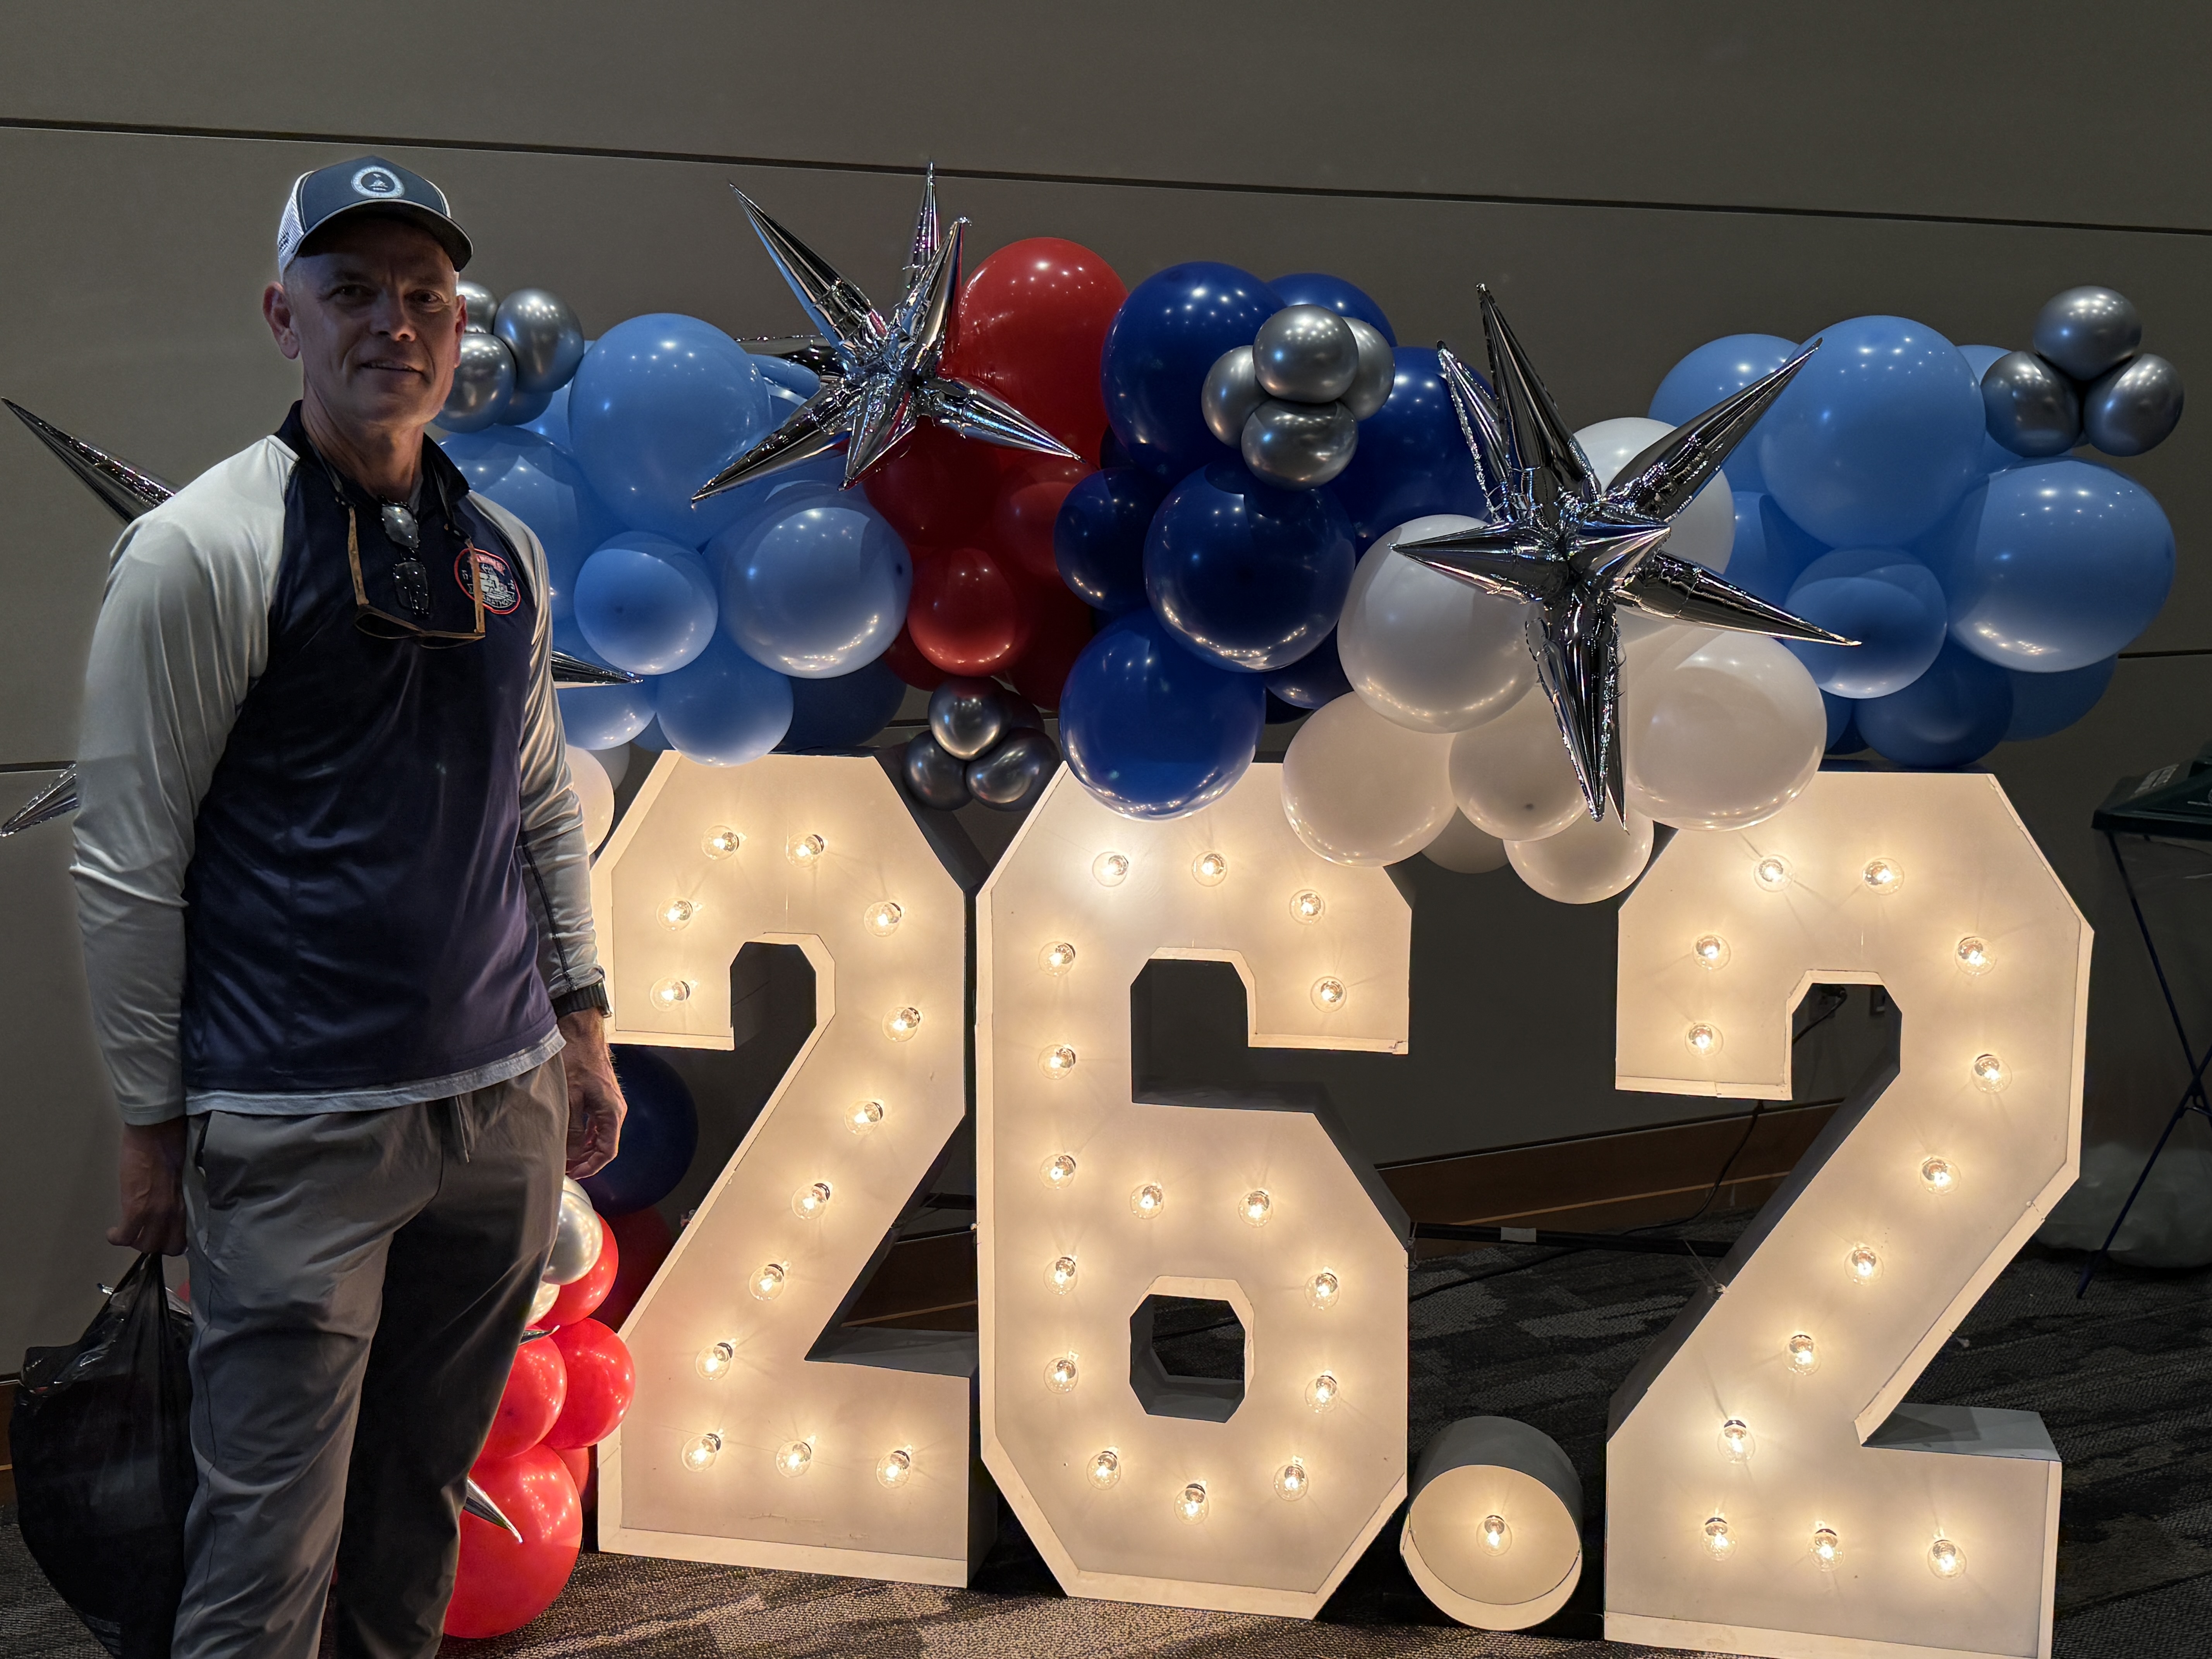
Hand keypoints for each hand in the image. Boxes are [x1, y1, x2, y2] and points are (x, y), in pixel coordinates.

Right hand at [110, 1118, 187, 1255]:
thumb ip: (177, 1198)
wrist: (156, 1134)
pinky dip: (116, 1237)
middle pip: (163, 1247)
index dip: (169, 1244)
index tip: (161, 1238)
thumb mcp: (181, 1180)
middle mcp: (173, 1214)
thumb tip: (172, 1207)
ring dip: (133, 1241)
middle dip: (151, 1245)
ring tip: (126, 1232)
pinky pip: (125, 1236)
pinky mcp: (135, 1209)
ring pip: (143, 1245)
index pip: (182, 1241)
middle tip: (140, 1234)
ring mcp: (154, 1213)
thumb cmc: (169, 1149)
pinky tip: (113, 1232)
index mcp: (185, 1205)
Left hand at [558, 1008, 626, 1178]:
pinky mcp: (601, 1096)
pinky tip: (571, 1138)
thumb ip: (571, 1128)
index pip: (607, 1150)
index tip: (575, 1174)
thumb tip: (571, 1153)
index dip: (591, 1167)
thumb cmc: (576, 1057)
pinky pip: (597, 1123)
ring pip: (600, 1134)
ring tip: (566, 1156)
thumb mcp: (569, 1096)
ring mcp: (609, 1102)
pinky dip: (585, 1135)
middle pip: (605, 1145)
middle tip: (566, 1169)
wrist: (580, 1031)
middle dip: (586, 1160)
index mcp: (611, 1110)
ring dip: (585, 1148)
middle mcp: (615, 1108)